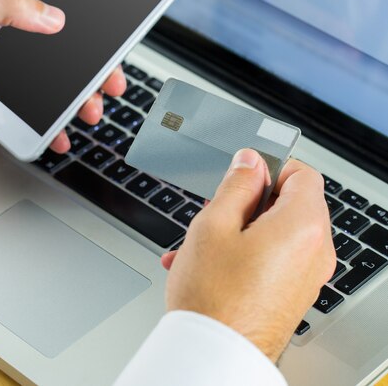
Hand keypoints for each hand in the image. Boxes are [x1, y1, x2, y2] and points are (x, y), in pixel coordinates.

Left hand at [0, 0, 125, 152]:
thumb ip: (9, 4)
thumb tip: (54, 16)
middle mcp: (15, 18)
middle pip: (71, 27)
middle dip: (98, 54)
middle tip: (113, 75)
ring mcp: (15, 53)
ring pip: (61, 69)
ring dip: (83, 92)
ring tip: (91, 109)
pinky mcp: (8, 85)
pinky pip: (39, 101)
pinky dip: (54, 119)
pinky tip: (61, 132)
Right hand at [161, 150, 335, 362]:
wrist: (214, 357)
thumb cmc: (213, 298)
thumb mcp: (215, 224)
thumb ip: (237, 184)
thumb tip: (251, 162)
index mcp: (302, 226)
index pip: (304, 174)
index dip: (272, 167)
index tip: (246, 173)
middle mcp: (314, 251)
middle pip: (292, 202)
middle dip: (252, 199)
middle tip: (219, 209)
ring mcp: (307, 275)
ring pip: (278, 230)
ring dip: (243, 226)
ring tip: (204, 240)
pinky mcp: (295, 292)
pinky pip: (276, 256)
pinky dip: (248, 250)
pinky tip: (211, 261)